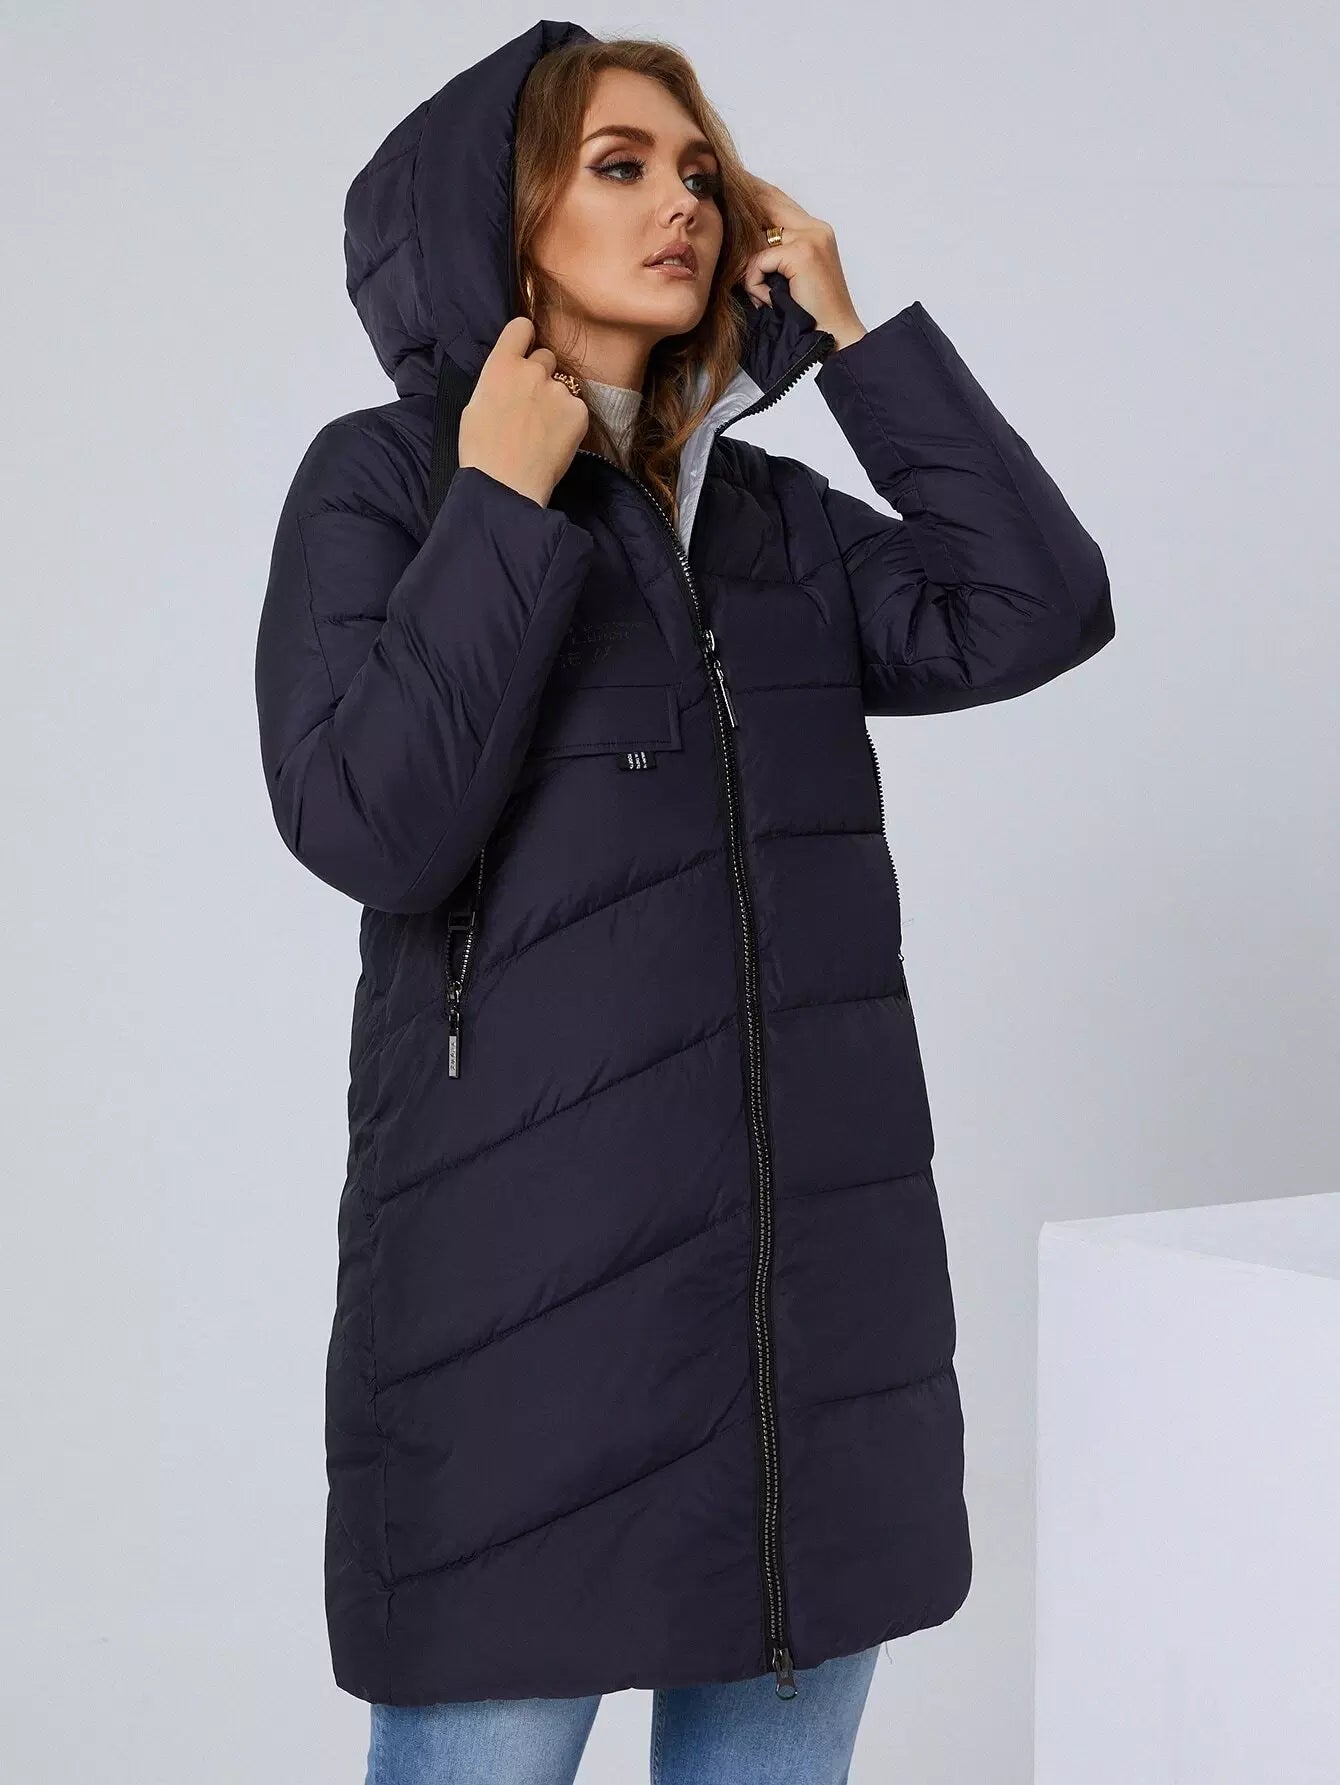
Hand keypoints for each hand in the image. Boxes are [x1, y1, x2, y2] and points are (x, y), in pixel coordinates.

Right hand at [459, 316, 589, 507]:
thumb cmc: (482, 451)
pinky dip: (569, 423)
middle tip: (532, 406)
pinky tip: (554, 442)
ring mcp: (558, 390)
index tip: (525, 351)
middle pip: (545, 358)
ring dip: (555, 402)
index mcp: (501, 365)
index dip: (524, 338)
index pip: (521, 328)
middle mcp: (532, 370)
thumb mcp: (476, 406)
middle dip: (541, 375)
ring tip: (542, 432)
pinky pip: (576, 410)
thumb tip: (508, 380)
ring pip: (562, 387)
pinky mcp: (579, 412)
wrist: (506, 485)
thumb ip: (497, 383)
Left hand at [738, 176, 866, 350]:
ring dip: (751, 271)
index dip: (755, 190)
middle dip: (741, 205)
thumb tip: (740, 237)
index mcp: (816, 232)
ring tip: (763, 296)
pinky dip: (756, 284)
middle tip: (717, 198)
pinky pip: (758, 261)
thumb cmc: (809, 317)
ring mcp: (810, 238)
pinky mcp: (801, 254)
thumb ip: (773, 253)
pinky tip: (769, 301)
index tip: (731, 183)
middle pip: (768, 201)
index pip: (779, 199)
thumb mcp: (788, 277)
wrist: (833, 340)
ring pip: (758, 239)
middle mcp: (816, 229)